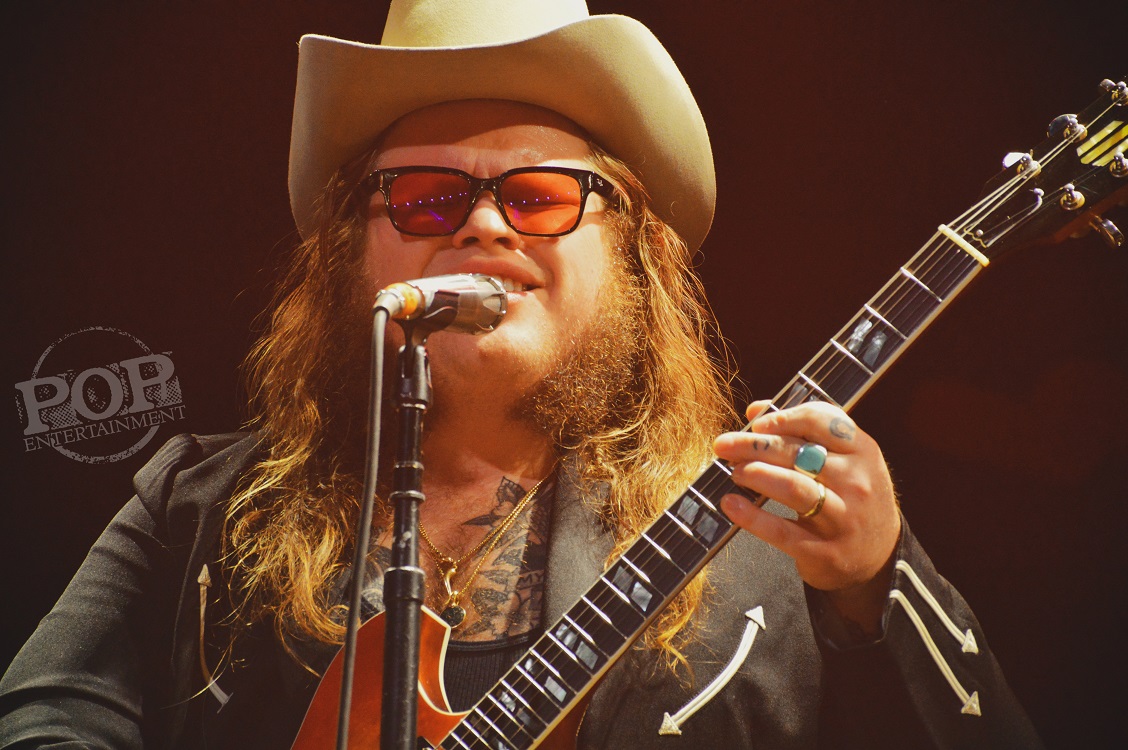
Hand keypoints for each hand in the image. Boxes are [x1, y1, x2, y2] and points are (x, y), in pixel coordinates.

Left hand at [712, 400, 900, 630]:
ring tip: (733, 471)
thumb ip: (804, 430)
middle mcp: (857, 481)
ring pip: (792, 488)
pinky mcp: (824, 552)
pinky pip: (781, 531)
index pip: (822, 420)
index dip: (784, 418)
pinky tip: (730, 504)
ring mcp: (843, 518)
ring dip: (755, 475)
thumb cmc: (851, 495)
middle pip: (798, 453)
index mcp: (862, 451)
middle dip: (753, 445)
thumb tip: (755, 410)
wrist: (880, 556)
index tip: (756, 424)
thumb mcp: (844, 459)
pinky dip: (752, 516)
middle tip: (724, 445)